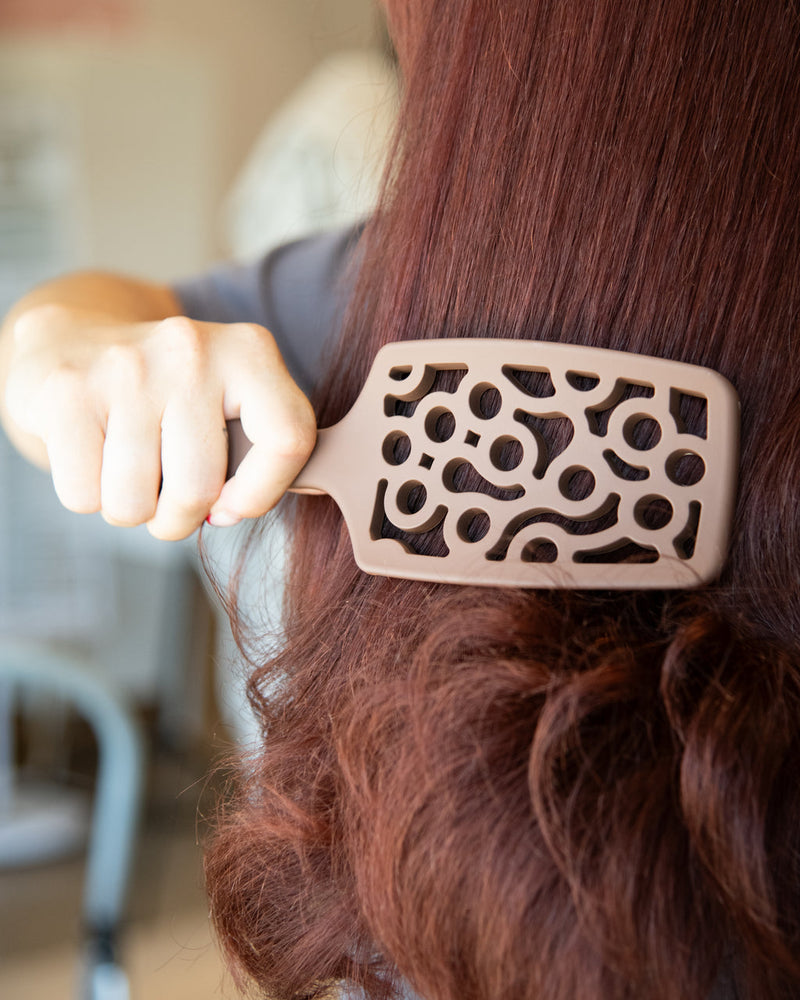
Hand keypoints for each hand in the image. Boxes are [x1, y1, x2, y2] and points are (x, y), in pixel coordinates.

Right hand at [4, 304, 315, 539]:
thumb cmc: (165, 397)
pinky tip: (92, 455)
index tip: (231, 504)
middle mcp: (192, 350)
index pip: (289, 439)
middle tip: (167, 495)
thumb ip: (257, 452)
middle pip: (198, 489)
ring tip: (128, 471)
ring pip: (134, 503)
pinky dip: (87, 496)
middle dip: (179, 517)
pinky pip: (83, 496)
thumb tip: (234, 509)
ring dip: (131, 509)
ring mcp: (126, 367)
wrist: (71, 339)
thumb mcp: (227, 404)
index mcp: (248, 351)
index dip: (262, 494)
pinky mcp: (67, 391)